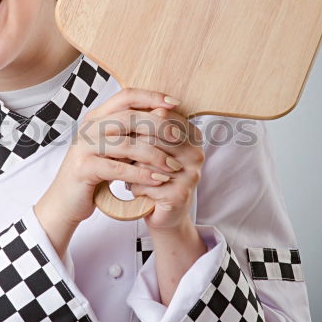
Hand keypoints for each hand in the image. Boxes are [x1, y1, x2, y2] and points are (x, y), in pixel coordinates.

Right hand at [34, 88, 187, 234]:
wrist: (65, 201)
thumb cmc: (95, 174)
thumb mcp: (117, 150)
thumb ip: (134, 133)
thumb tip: (165, 112)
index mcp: (96, 118)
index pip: (126, 96)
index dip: (151, 96)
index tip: (175, 103)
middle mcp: (88, 128)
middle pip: (128, 117)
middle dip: (158, 127)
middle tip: (179, 138)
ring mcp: (83, 147)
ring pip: (126, 145)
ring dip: (154, 156)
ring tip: (173, 166)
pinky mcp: (83, 168)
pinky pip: (118, 169)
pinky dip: (141, 175)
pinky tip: (157, 180)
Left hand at [124, 108, 204, 232]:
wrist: (164, 214)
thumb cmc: (154, 176)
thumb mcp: (152, 147)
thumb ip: (147, 126)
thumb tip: (134, 107)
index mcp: (193, 135)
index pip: (160, 117)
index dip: (137, 126)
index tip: (127, 137)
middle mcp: (197, 153)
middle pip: (151, 138)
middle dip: (132, 151)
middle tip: (125, 160)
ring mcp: (191, 174)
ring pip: (146, 161)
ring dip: (132, 170)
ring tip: (133, 176)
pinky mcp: (180, 194)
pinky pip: (145, 182)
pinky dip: (134, 187)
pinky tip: (137, 191)